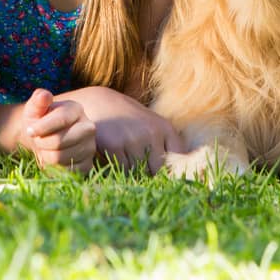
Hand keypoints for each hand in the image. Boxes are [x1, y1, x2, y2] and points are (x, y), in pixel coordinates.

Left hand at [18, 88, 95, 171]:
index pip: (61, 119)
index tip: (29, 131)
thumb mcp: (34, 108)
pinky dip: (54, 168)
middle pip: (59, 141)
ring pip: (59, 158)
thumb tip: (44, 96)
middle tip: (38, 140)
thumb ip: (38, 100)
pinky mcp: (87, 165)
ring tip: (46, 148)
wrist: (45, 139)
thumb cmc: (39, 120)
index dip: (41, 127)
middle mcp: (88, 127)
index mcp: (76, 109)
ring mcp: (90, 147)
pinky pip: (65, 172)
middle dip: (42, 143)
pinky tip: (54, 159)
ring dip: (45, 156)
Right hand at [60, 85, 183, 173]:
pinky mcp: (115, 144)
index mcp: (166, 128)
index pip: (177, 162)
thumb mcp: (153, 126)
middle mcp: (152, 132)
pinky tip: (115, 156)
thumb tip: (179, 176)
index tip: (162, 177)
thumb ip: (166, 148)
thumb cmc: (131, 120)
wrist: (101, 102)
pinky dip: (119, 168)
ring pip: (138, 172)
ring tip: (126, 157)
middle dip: (149, 174)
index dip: (170, 174)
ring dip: (132, 172)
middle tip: (140, 168)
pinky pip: (122, 170)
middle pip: (157, 171)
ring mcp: (133, 138)